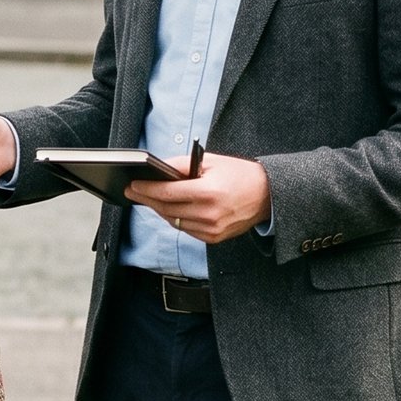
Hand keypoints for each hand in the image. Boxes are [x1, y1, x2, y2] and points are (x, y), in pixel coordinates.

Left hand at [126, 153, 272, 243]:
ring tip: (148, 199)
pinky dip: (175, 219)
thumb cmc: (240, 174)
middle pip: (167, 209)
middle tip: (133, 192)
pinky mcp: (214, 238)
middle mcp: (209, 214)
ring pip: (174, 221)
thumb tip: (157, 169)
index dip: (146, 190)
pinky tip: (168, 209)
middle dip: (147, 200)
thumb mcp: (211, 162)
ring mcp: (211, 229)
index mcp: (209, 192)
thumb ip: (182, 165)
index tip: (132, 185)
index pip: (167, 193)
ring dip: (159, 210)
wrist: (267, 196)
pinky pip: (186, 229)